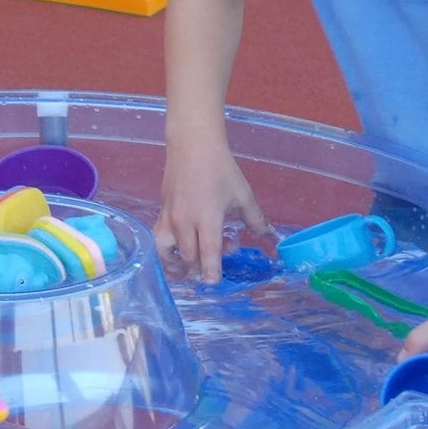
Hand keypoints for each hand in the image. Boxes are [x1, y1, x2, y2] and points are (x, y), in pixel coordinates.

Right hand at [155, 145, 268, 283]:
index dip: (211, 271)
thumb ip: (255, 219)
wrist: (193, 145)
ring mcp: (170, 216)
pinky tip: (175, 248)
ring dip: (175, 264)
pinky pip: (160, 236)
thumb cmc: (221, 169)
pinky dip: (166, 248)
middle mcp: (185, 222)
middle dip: (196, 270)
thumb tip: (268, 235)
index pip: (208, 253)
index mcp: (207, 219)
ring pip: (166, 250)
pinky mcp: (162, 209)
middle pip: (187, 256)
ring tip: (183, 269)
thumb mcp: (242, 194)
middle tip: (205, 274)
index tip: (213, 283)